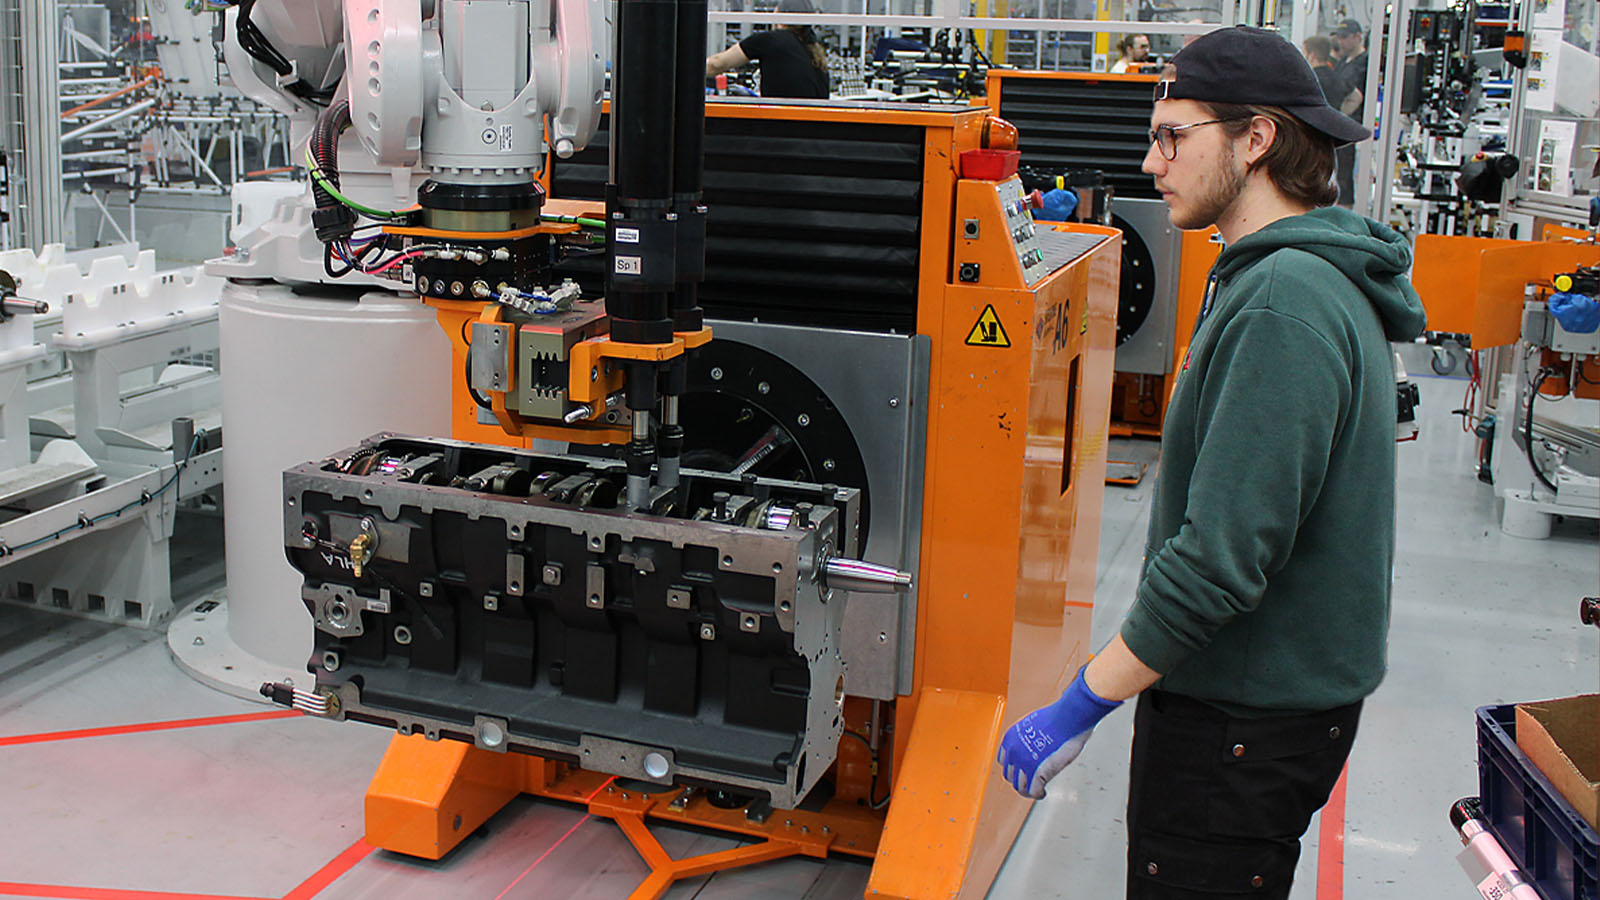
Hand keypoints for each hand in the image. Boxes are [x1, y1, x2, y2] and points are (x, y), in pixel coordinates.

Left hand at [997, 666, 1121, 798]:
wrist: (1069, 718)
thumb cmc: (1058, 718)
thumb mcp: (1032, 725)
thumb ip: (1027, 739)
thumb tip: (1031, 748)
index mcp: (1010, 739)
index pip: (1004, 762)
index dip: (1014, 768)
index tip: (1021, 771)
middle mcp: (1013, 752)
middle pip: (1010, 776)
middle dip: (1020, 780)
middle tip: (1030, 782)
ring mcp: (1024, 763)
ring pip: (1020, 787)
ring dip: (1028, 790)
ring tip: (1037, 790)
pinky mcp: (1037, 773)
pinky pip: (1033, 792)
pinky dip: (1038, 794)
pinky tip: (1043, 792)